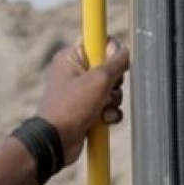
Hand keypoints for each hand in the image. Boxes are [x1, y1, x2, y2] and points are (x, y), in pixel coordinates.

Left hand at [39, 38, 130, 161]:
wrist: (56, 141)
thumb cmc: (72, 107)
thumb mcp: (99, 80)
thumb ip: (116, 62)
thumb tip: (127, 51)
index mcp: (71, 57)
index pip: (99, 42)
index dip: (110, 53)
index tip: (110, 66)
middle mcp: (75, 72)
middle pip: (110, 68)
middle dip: (115, 83)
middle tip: (107, 91)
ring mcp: (81, 93)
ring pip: (112, 89)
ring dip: (114, 101)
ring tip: (103, 109)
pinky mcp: (87, 110)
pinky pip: (108, 107)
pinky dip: (110, 114)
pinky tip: (103, 120)